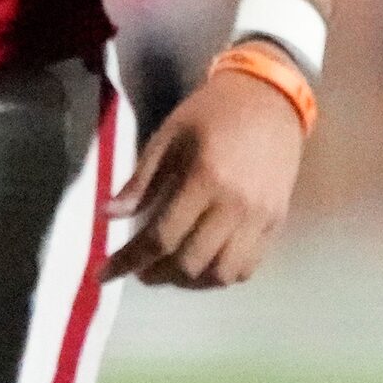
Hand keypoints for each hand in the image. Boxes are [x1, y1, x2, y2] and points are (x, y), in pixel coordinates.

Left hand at [104, 65, 306, 286]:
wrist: (269, 100)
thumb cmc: (210, 113)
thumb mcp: (167, 137)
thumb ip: (140, 181)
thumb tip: (108, 216)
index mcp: (204, 180)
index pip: (161, 236)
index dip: (129, 260)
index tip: (104, 274)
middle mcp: (236, 207)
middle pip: (192, 262)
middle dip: (157, 274)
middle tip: (136, 269)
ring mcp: (261, 220)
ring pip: (223, 273)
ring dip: (190, 282)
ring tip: (166, 272)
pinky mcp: (277, 224)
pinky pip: (249, 266)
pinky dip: (221, 275)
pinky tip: (201, 266)